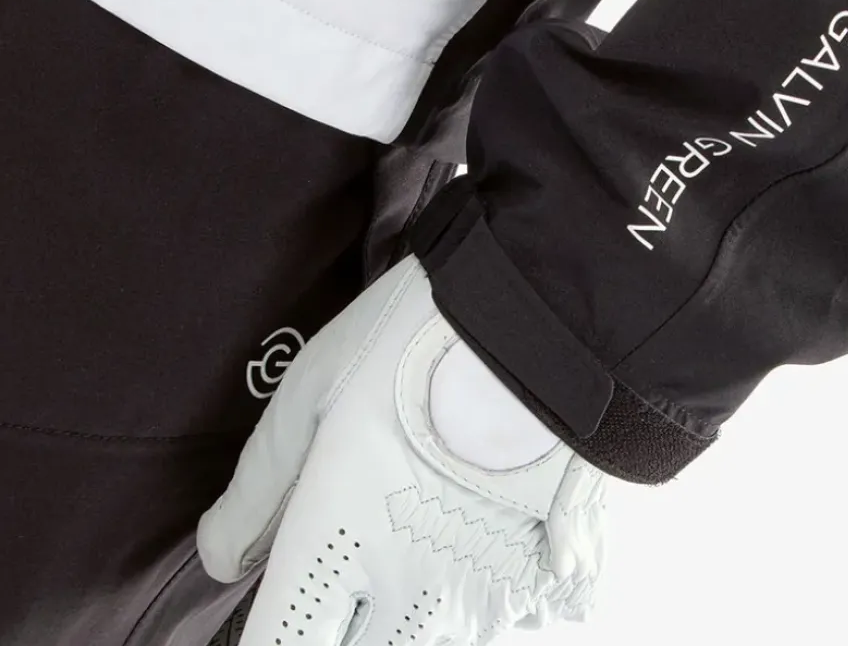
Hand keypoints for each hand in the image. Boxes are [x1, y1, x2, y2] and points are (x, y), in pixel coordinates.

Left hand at [196, 254, 607, 644]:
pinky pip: (515, 617)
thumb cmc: (417, 334)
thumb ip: (258, 486)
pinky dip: (497, 588)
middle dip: (350, 623)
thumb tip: (220, 558)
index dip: (276, 638)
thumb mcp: (313, 387)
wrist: (545, 310)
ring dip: (420, 604)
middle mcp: (408, 586)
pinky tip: (495, 525)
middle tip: (362, 555)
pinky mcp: (551, 572)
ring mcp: (484, 587)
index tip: (288, 610)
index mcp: (338, 539)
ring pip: (435, 637)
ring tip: (435, 519)